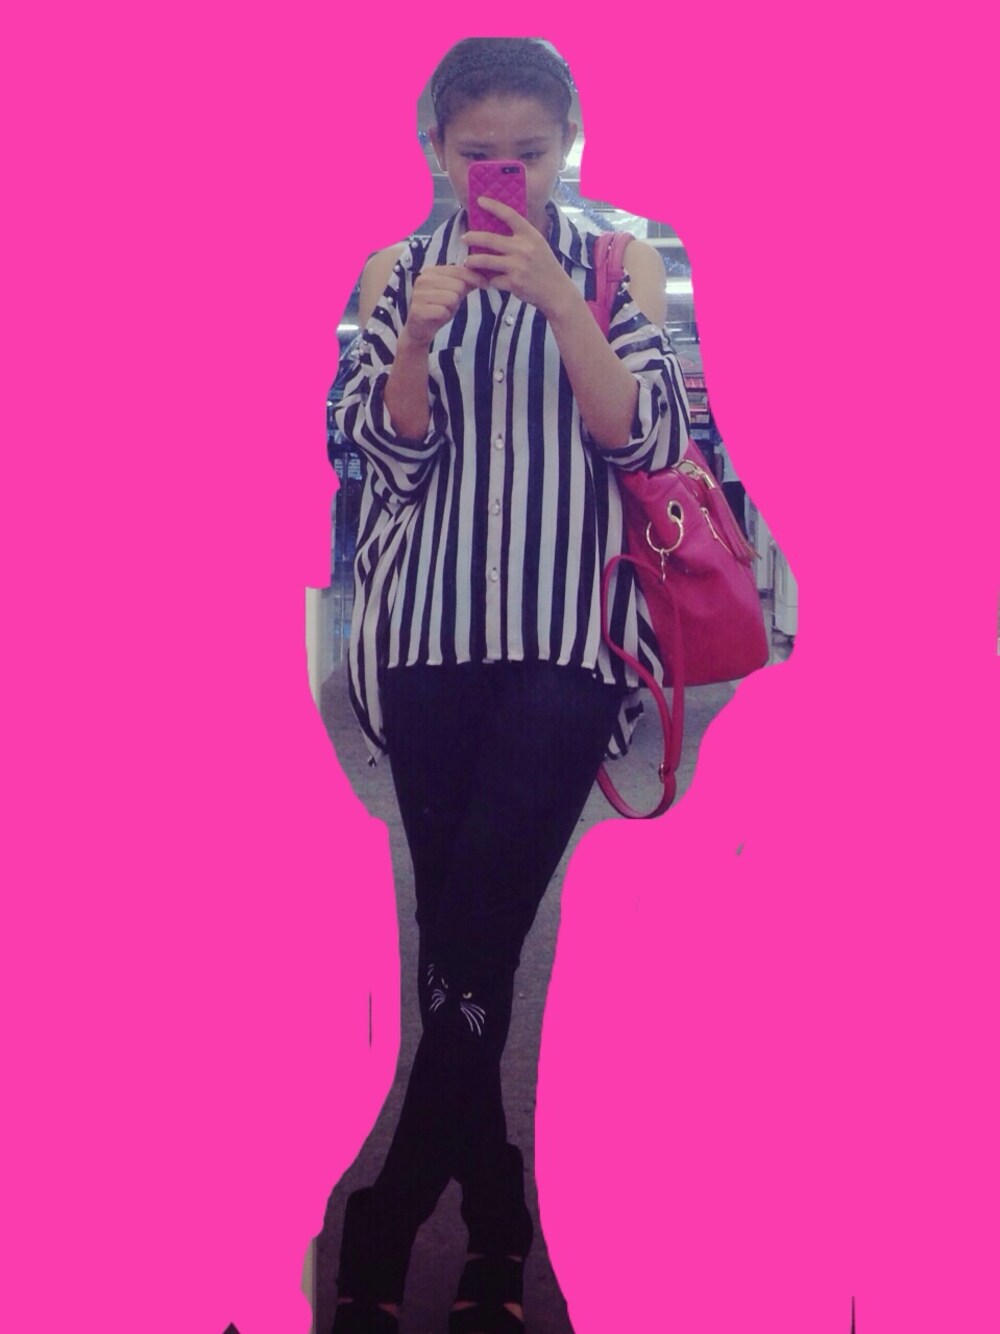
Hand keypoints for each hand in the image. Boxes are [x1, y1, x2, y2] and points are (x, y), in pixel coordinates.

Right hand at [404, 264, 484, 347]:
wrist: (419, 330)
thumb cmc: (437, 308)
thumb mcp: (453, 292)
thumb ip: (466, 282)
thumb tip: (486, 272)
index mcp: (431, 271)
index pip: (459, 270)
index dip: (475, 277)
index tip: (485, 284)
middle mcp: (423, 279)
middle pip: (458, 285)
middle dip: (458, 297)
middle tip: (449, 304)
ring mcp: (419, 294)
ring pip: (451, 298)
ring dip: (451, 308)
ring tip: (442, 310)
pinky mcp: (418, 310)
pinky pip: (443, 311)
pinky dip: (444, 316)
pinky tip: (437, 317)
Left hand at [462, 197, 578, 320]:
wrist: (556, 291)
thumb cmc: (545, 267)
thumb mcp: (538, 245)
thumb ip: (521, 237)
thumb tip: (499, 228)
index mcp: (530, 235)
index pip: (509, 215)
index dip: (493, 206)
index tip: (479, 201)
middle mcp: (523, 248)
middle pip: (489, 239)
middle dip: (472, 238)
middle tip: (464, 238)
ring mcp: (517, 266)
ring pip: (485, 260)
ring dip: (473, 261)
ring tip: (468, 262)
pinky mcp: (513, 283)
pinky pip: (493, 279)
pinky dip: (489, 281)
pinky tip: (489, 281)